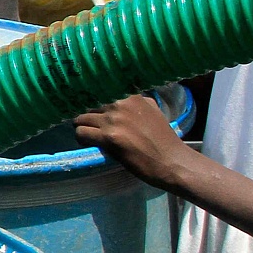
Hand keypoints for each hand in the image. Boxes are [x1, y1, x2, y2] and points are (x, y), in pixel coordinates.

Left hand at [74, 94, 192, 185]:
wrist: (171, 161)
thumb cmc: (163, 138)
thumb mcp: (152, 109)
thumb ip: (136, 102)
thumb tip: (121, 98)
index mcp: (130, 96)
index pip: (99, 91)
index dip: (91, 101)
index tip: (89, 108)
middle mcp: (120, 104)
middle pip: (88, 106)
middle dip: (87, 116)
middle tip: (89, 125)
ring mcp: (114, 120)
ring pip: (81, 119)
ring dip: (82, 127)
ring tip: (88, 135)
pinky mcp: (109, 137)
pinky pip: (82, 133)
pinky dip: (81, 138)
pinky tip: (87, 143)